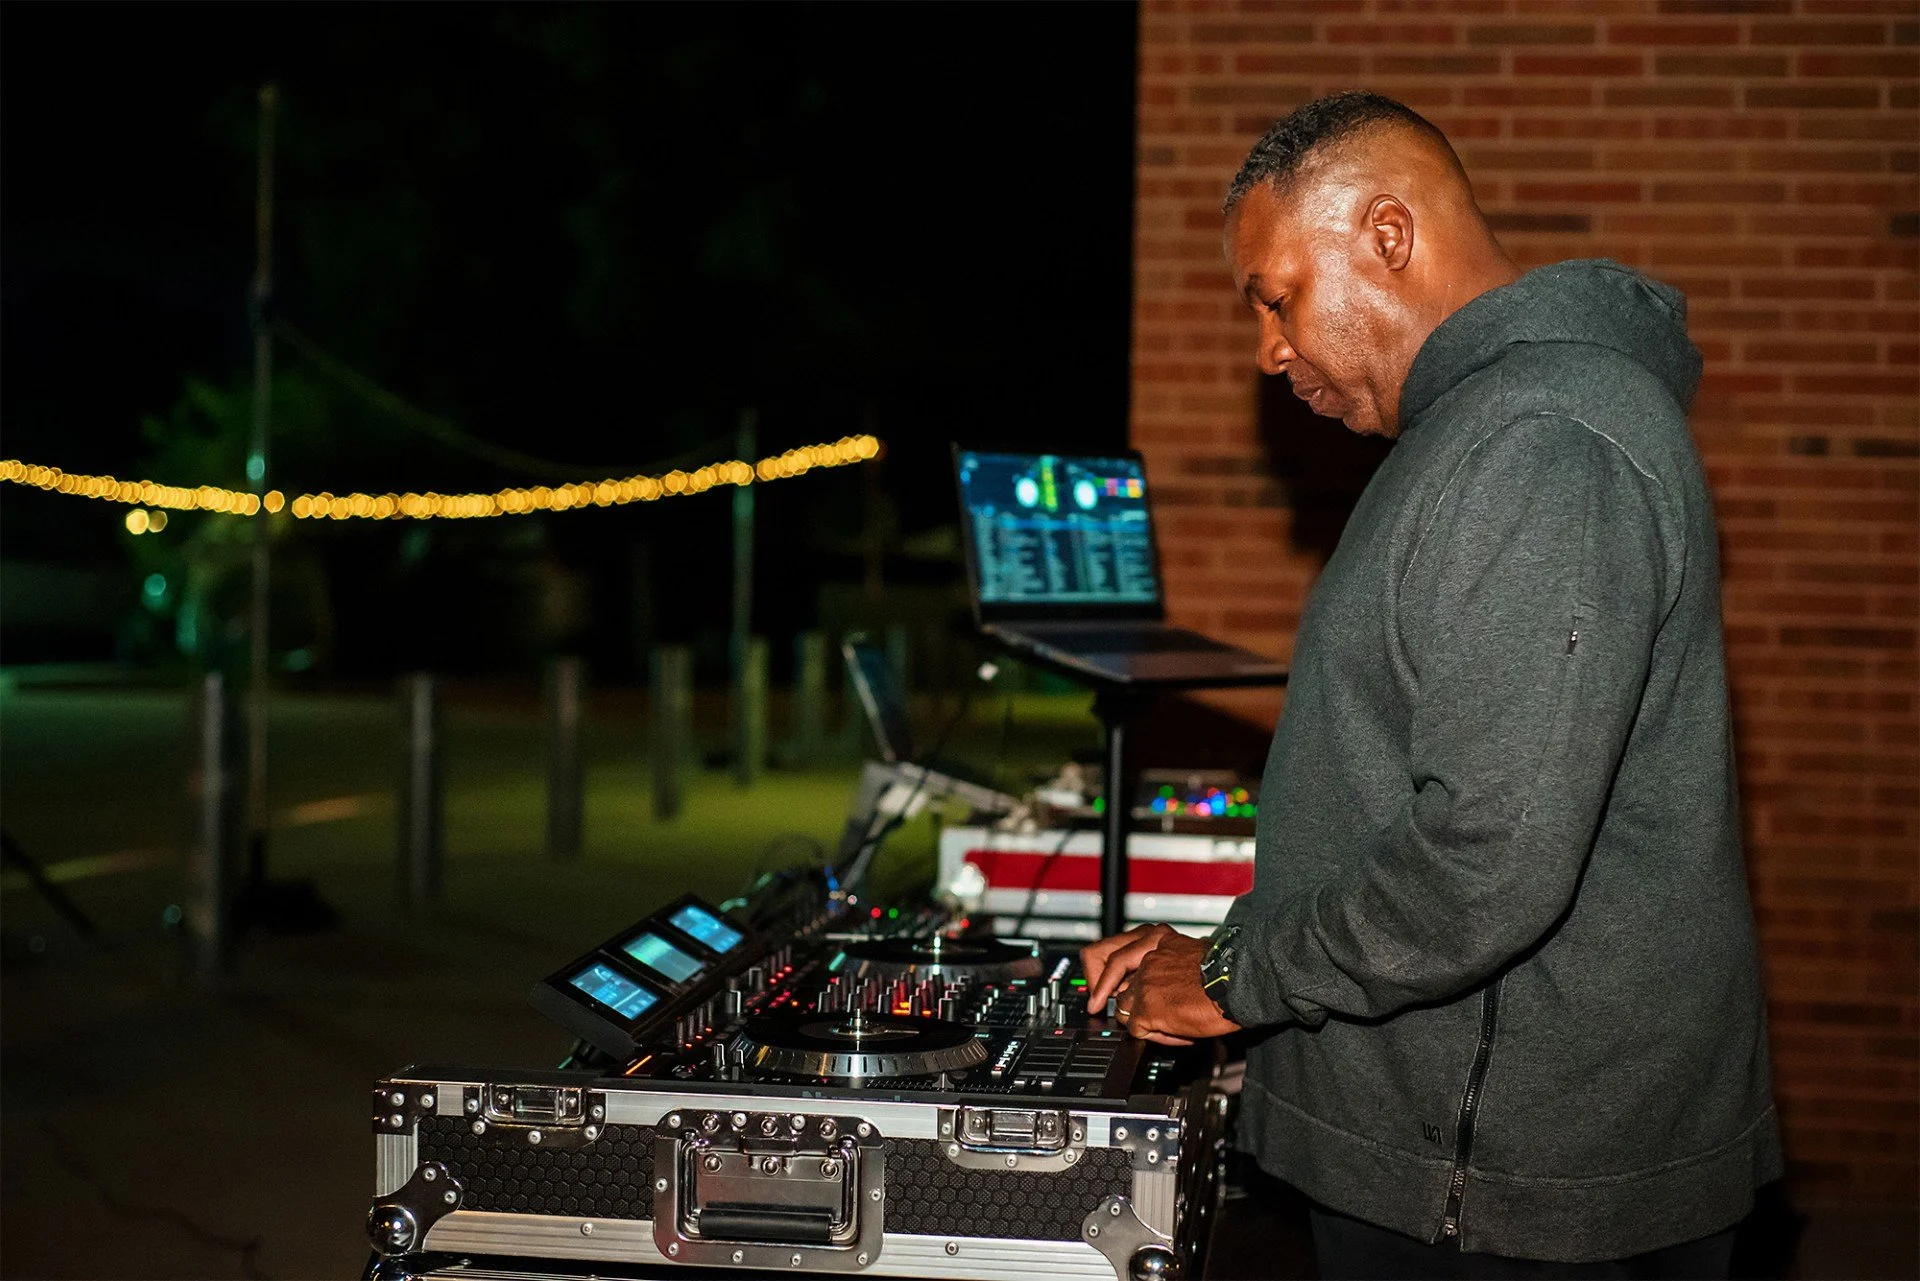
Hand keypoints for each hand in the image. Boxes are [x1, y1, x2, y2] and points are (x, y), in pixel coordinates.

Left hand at [1082, 924, 1241, 1045]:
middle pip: (1114, 981)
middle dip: (1109, 996)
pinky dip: (1156, 1035)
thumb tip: (1167, 979)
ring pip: (1124, 1007)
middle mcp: (1146, 957)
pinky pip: (1137, 1029)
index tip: (1103, 986)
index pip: (1115, 951)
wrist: (1239, 984)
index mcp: (1158, 938)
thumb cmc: (1228, 970)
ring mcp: (1143, 983)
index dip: (1105, 972)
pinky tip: (1179, 1034)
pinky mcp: (1146, 1008)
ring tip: (1168, 1024)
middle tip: (1099, 1007)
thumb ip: (1170, 961)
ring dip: (1141, 1019)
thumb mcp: (1193, 951)